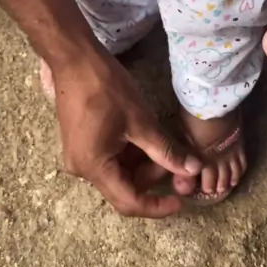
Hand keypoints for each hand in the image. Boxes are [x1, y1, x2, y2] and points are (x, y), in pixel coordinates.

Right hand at [52, 47, 201, 216]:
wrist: (74, 59)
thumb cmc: (106, 88)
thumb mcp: (140, 121)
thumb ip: (165, 150)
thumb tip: (192, 170)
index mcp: (93, 167)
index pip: (129, 202)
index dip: (157, 207)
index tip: (181, 201)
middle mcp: (82, 168)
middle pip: (123, 188)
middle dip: (152, 177)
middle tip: (176, 159)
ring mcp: (79, 156)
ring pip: (117, 173)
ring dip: (142, 164)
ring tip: (160, 143)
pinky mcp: (81, 144)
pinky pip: (108, 160)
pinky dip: (129, 154)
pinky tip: (144, 138)